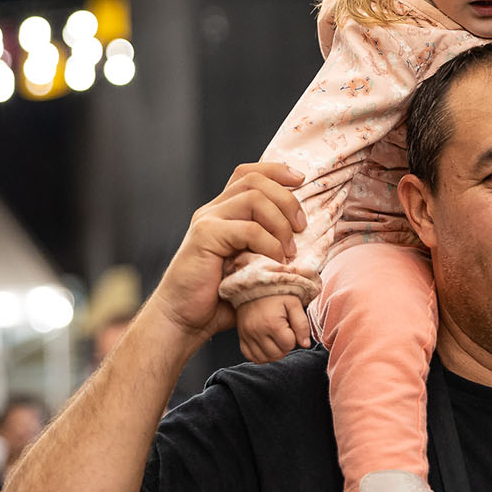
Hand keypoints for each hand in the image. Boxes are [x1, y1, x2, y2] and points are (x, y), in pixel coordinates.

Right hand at [151, 163, 306, 345]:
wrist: (183, 320)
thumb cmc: (218, 299)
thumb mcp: (250, 266)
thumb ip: (269, 247)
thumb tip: (308, 242)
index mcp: (222, 212)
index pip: (248, 174)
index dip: (276, 171)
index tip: (301, 181)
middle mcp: (213, 210)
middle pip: (255, 180)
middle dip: (286, 199)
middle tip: (301, 227)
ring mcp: (207, 221)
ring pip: (254, 198)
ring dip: (280, 222)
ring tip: (289, 250)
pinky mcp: (205, 237)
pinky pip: (248, 229)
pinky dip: (269, 244)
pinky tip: (275, 261)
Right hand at [237, 294, 311, 362]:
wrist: (253, 285)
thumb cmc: (275, 293)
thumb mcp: (293, 303)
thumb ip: (302, 324)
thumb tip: (305, 344)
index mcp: (272, 323)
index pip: (289, 345)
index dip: (294, 338)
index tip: (290, 327)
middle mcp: (257, 332)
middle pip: (277, 354)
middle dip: (284, 347)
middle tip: (285, 333)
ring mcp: (247, 335)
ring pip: (264, 358)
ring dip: (274, 353)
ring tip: (276, 339)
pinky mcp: (241, 337)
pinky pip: (251, 356)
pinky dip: (260, 355)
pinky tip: (266, 345)